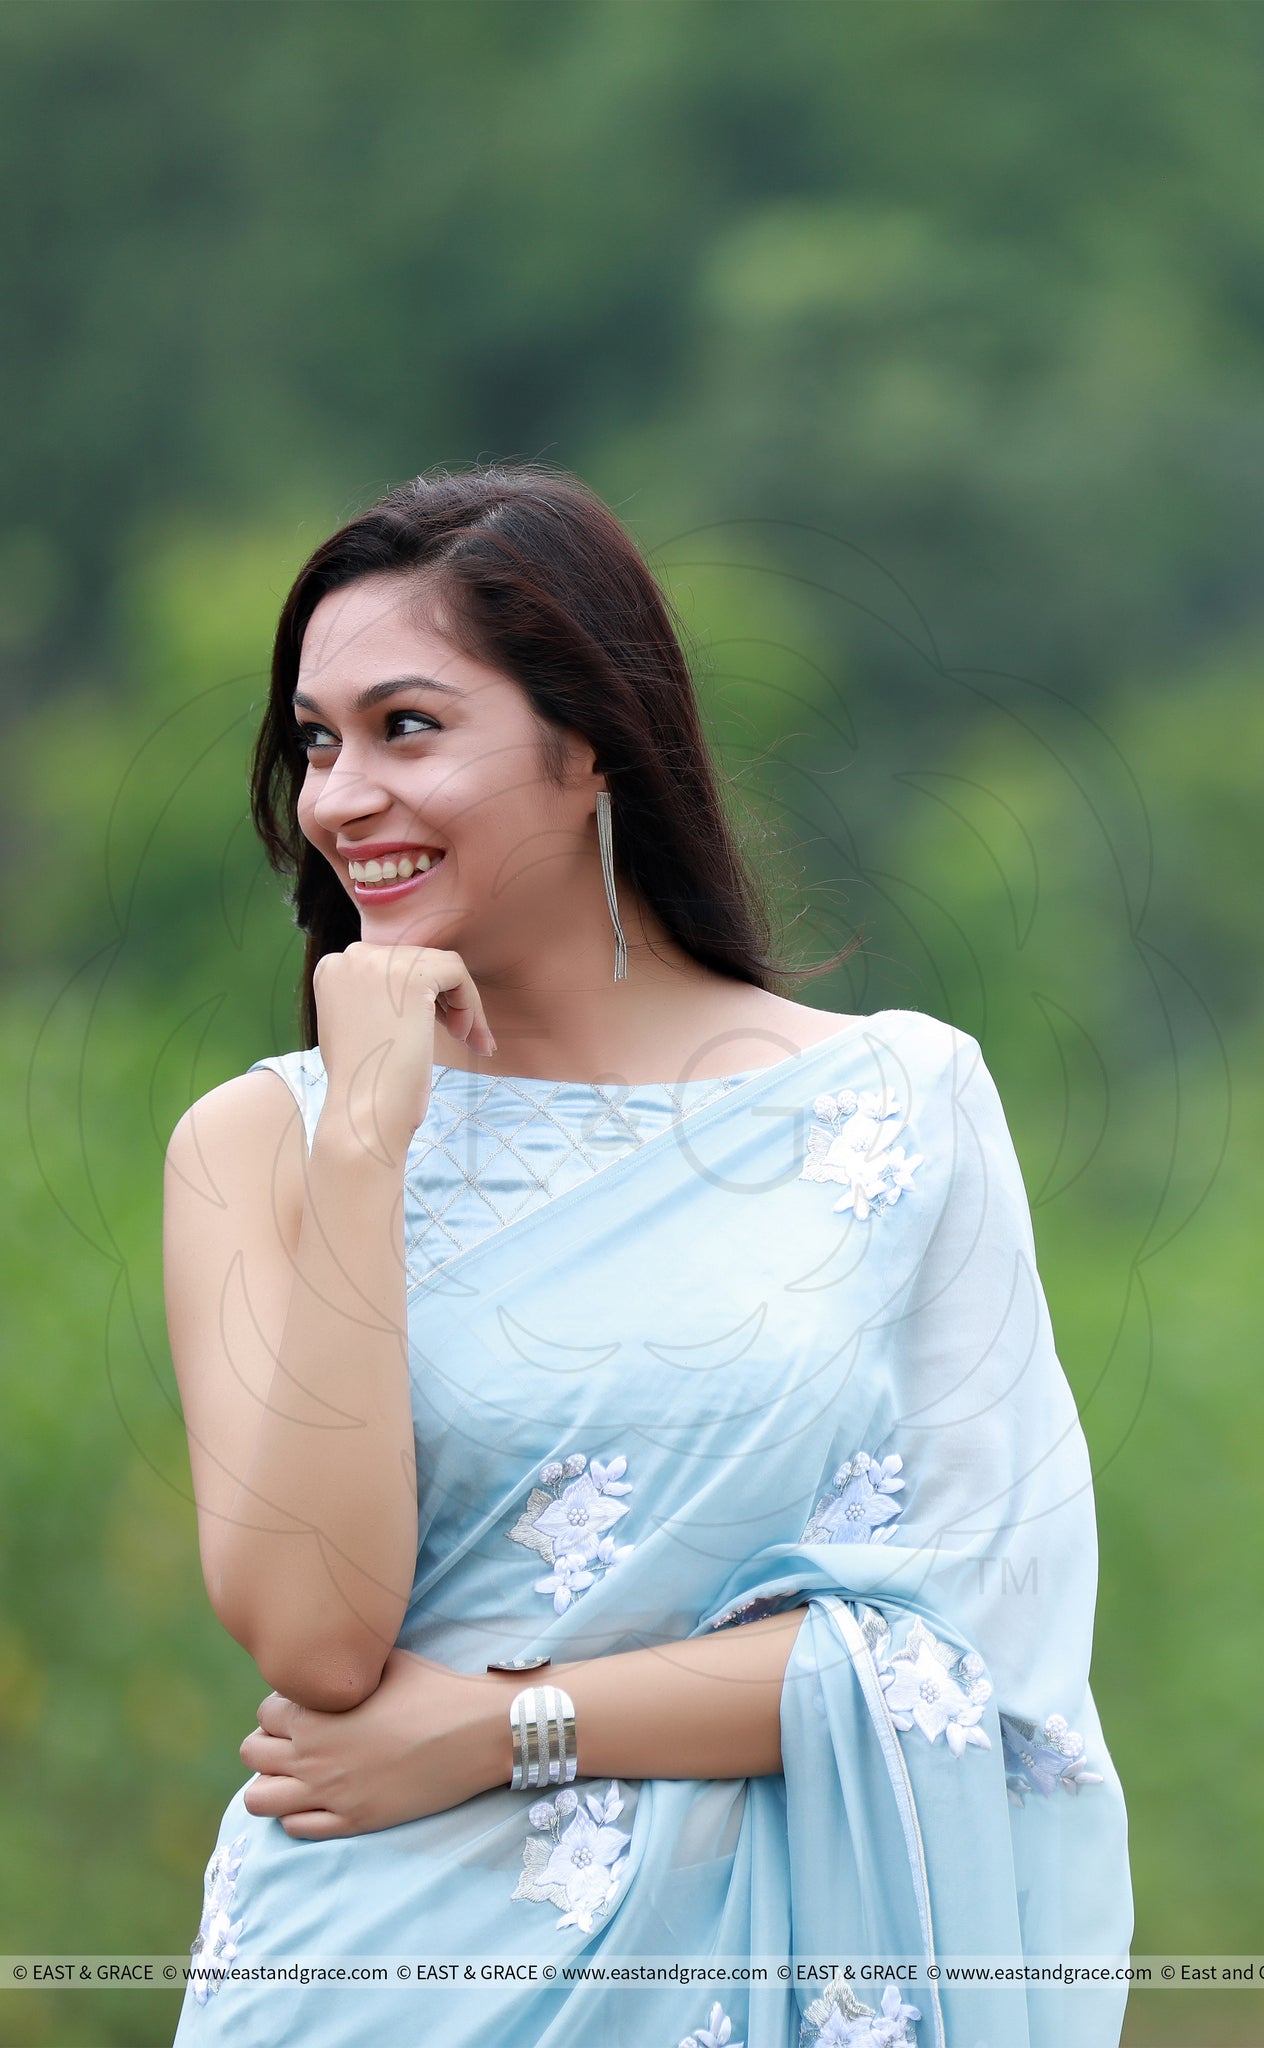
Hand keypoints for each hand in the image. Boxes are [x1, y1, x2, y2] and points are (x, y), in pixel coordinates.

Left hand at [239, 1647, 511, 1838]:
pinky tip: (325, 1797)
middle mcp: (311, 1756)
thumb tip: (335, 1656)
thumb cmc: (434, 1689)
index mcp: (315, 1714)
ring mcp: (329, 1794)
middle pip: (252, 1753)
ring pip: (259, 1799)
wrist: (474, 1734)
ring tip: (303, 1772)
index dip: (285, 1708)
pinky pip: (295, 1827)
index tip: (310, 1708)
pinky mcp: (353, 1821)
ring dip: (273, 1783)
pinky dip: (300, 1813)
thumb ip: (348, 1666)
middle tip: (303, 1740)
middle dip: (270, 1744)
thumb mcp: (385, 1661)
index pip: (264, 1713)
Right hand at [313, 942, 495, 1158]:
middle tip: (461, 1037)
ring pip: (441, 966)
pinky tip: (467, 1036)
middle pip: (418, 961)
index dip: (420, 997)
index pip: (391, 966)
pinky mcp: (412, 974)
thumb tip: (411, 991)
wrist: (363, 1112)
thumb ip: (374, 999)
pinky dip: (471, 1003)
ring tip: (466, 1040)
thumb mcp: (357, 1028)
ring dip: (462, 1004)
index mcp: (332, 969)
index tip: (435, 1028)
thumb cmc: (364, 1084)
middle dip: (443, 1000)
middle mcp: (350, 956)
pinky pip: (457, 973)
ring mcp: (379, 961)